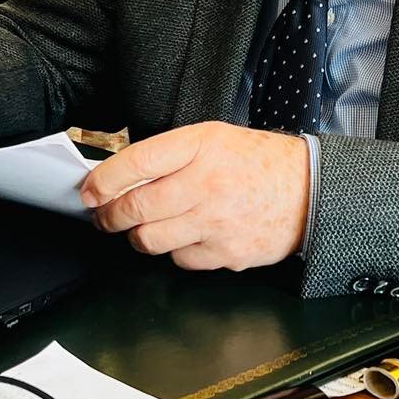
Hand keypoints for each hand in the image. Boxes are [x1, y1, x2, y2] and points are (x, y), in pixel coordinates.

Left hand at [81, 121, 309, 269]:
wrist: (309, 191)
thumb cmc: (258, 162)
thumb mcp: (214, 139)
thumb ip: (170, 155)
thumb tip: (119, 178)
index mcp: (201, 146)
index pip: (136, 163)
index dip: (103, 181)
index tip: (89, 192)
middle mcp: (207, 183)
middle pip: (135, 208)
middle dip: (109, 216)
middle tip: (104, 216)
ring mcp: (217, 221)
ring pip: (150, 240)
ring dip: (138, 236)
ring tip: (141, 228)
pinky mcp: (226, 253)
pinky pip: (180, 259)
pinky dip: (176, 250)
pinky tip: (186, 236)